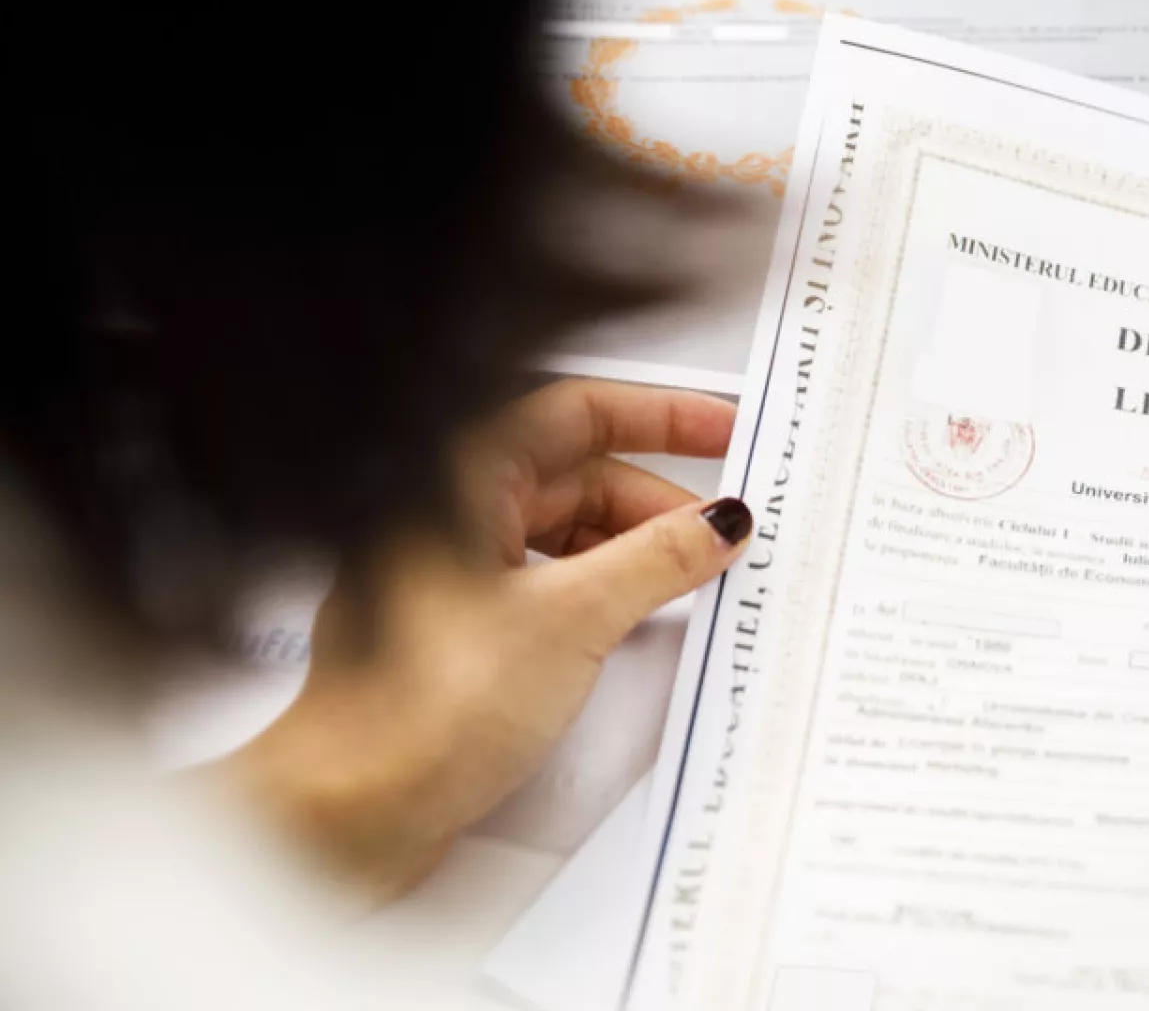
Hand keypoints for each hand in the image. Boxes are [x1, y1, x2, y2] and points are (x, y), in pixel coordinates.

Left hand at [220, 380, 752, 899]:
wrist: (351, 810)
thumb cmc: (421, 708)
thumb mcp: (573, 618)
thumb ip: (656, 559)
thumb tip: (715, 524)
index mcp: (458, 477)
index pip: (577, 411)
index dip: (660, 415)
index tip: (724, 431)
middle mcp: (446, 511)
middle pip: (575, 475)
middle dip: (655, 501)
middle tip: (722, 532)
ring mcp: (447, 569)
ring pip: (560, 533)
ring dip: (630, 550)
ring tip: (690, 579)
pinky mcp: (456, 628)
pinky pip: (542, 582)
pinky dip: (596, 591)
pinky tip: (635, 620)